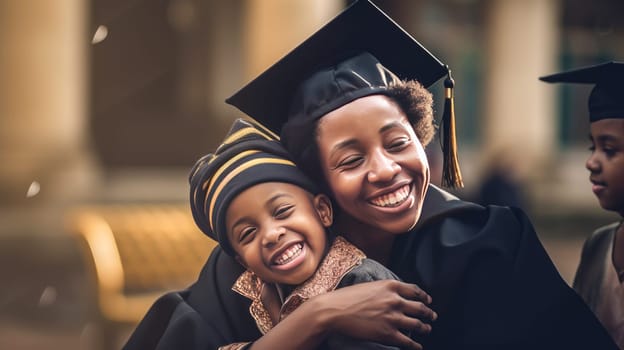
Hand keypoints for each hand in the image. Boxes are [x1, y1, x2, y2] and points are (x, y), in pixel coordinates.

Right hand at [311, 280, 435, 349]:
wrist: (334, 310)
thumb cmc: (347, 298)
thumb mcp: (369, 286)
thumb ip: (384, 290)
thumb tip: (394, 296)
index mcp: (390, 286)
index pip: (415, 290)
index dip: (424, 296)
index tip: (428, 300)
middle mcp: (395, 300)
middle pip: (420, 307)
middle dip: (429, 313)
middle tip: (432, 316)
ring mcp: (393, 318)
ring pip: (418, 324)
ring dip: (425, 328)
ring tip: (427, 329)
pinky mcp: (388, 333)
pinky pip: (408, 341)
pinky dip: (415, 345)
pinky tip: (417, 346)